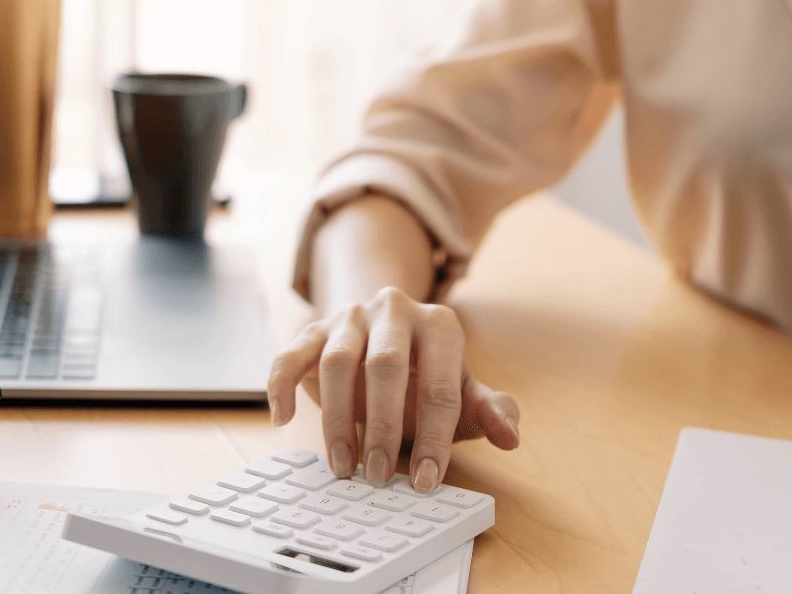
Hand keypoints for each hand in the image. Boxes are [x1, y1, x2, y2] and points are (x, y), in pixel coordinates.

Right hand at [267, 286, 519, 491]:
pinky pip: (291, 353)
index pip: (440, 385)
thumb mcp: (465, 395)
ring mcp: (351, 317)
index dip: (436, 437)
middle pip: (384, 366)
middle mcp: (395, 310)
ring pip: (337, 362)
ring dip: (339, 420)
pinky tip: (283, 420)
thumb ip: (490, 412)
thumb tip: (510, 437)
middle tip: (381, 476)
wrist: (387, 340)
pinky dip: (281, 385)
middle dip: (383, 427)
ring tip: (345, 466)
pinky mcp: (314, 329)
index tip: (428, 480)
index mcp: (439, 324)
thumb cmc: (429, 377)